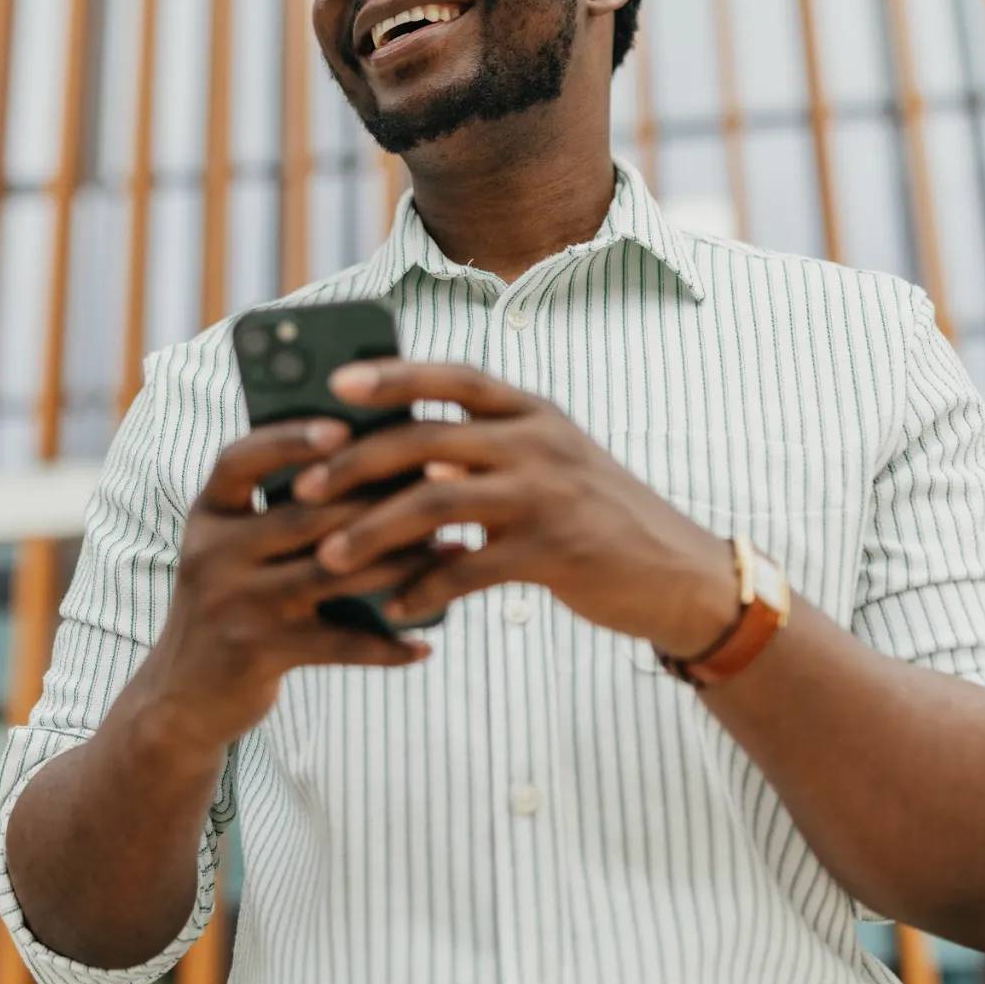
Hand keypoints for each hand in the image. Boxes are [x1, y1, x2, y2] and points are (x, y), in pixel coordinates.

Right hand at [133, 417, 448, 755]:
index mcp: (208, 514)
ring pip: (334, 572)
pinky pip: (338, 644)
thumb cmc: (230, 605)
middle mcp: (213, 553)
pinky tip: (425, 643)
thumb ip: (275, 510)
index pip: (241, 459)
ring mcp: (234, 603)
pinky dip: (386, 645)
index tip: (343, 429)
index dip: (290, 439)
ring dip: (401, 561)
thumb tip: (367, 465)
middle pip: (306, 514)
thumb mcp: (232, 550)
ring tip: (452, 549)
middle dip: (381, 498)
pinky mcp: (257, 652)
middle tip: (444, 483)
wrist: (181, 698)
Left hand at [288, 360, 735, 650]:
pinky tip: (396, 608)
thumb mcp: (547, 465)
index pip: (453, 376)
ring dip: (374, 533)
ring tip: (329, 559)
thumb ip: (484, 454)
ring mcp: (546, 494)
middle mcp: (537, 441)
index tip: (335, 383)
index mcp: (531, 412)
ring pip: (435, 503)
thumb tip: (406, 460)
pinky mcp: (553, 552)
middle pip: (428, 438)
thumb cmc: (595, 517)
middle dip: (358, 461)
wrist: (677, 573)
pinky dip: (425, 589)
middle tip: (307, 487)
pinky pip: (468, 568)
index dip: (392, 376)